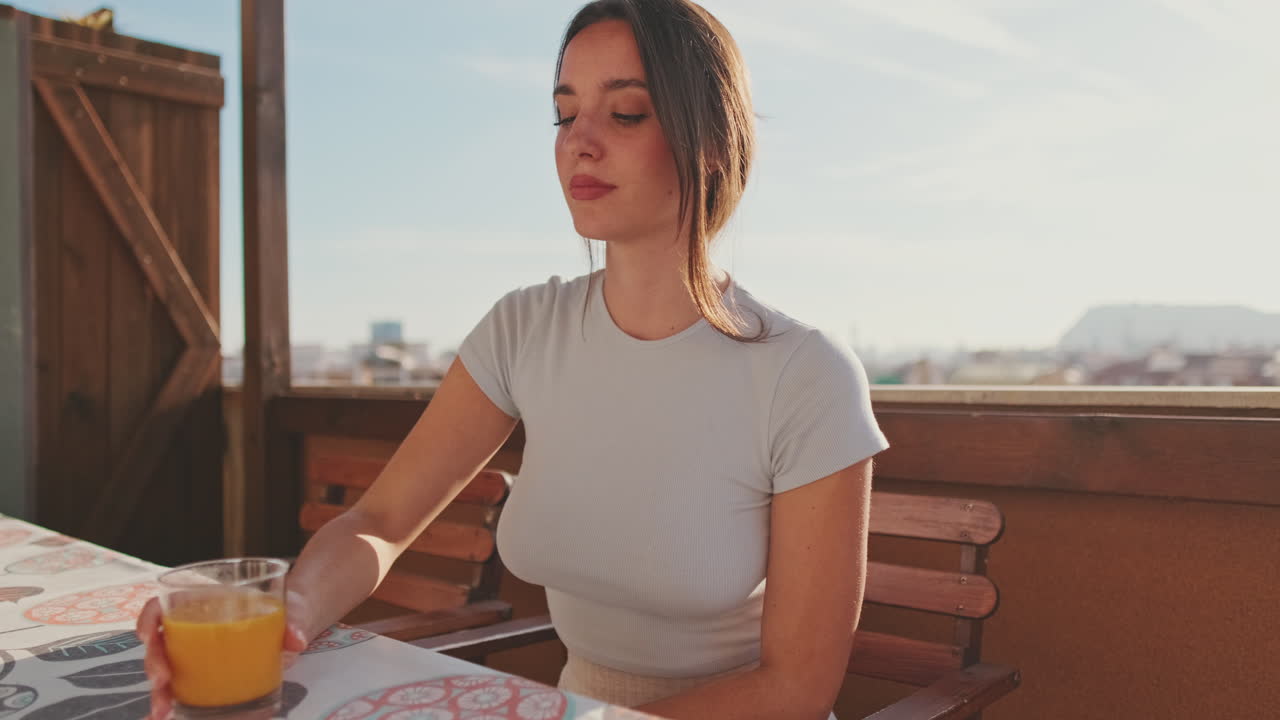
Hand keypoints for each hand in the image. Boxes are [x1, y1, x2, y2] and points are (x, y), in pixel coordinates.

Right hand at [138, 590, 310, 719]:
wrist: (297, 624)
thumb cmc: (287, 609)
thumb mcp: (293, 609)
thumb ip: (295, 621)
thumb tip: (297, 640)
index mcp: (205, 602)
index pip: (163, 605)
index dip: (149, 619)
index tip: (150, 636)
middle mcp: (193, 627)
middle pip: (160, 642)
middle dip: (154, 664)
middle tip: (163, 683)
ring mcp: (196, 652)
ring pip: (165, 669)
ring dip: (159, 692)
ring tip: (164, 711)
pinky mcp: (205, 674)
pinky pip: (183, 688)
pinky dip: (173, 703)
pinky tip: (171, 716)